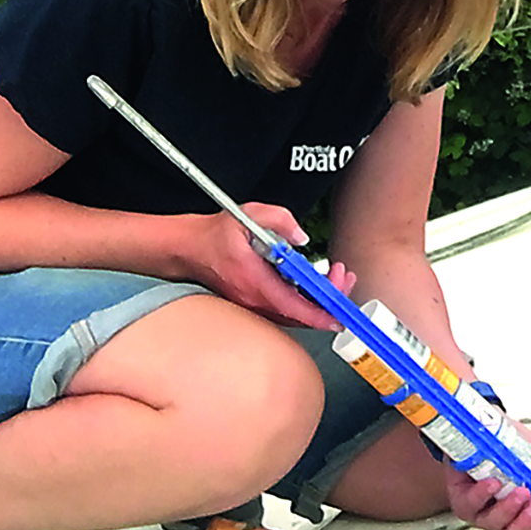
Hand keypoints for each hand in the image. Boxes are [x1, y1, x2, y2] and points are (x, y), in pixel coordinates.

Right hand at [179, 206, 355, 329]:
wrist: (188, 249)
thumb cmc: (214, 235)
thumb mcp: (249, 215)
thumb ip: (280, 220)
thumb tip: (301, 237)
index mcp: (255, 282)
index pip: (295, 307)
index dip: (322, 313)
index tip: (341, 310)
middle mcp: (255, 300)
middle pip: (301, 314)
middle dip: (329, 299)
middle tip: (342, 276)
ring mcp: (254, 305)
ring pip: (295, 315)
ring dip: (319, 300)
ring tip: (334, 277)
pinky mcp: (255, 303)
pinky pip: (285, 310)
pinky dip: (305, 301)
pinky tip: (314, 284)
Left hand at [443, 423, 530, 529]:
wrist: (487, 426)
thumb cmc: (514, 447)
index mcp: (529, 511)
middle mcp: (506, 515)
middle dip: (527, 525)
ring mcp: (484, 510)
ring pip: (494, 525)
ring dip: (509, 509)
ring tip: (519, 490)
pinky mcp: (464, 500)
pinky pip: (472, 506)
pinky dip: (485, 495)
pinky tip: (493, 483)